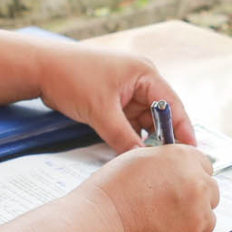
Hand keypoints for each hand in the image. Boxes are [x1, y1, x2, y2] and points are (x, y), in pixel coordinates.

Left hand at [36, 42, 197, 152]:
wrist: (40, 68)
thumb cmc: (71, 78)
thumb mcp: (100, 112)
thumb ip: (123, 138)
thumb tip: (142, 161)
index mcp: (144, 73)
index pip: (172, 105)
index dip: (183, 129)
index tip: (190, 153)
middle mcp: (140, 80)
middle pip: (161, 114)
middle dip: (164, 138)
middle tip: (169, 164)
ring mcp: (126, 90)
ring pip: (144, 121)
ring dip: (146, 139)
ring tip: (151, 163)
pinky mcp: (113, 100)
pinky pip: (130, 122)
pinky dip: (131, 136)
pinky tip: (132, 154)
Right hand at [82, 145, 219, 231]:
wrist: (101, 226)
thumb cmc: (110, 192)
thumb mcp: (136, 160)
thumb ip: (162, 163)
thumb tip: (171, 169)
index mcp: (183, 158)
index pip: (204, 163)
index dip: (192, 173)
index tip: (182, 182)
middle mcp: (196, 184)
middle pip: (211, 190)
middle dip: (197, 196)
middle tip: (174, 204)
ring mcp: (197, 214)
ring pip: (208, 216)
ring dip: (194, 218)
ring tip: (166, 221)